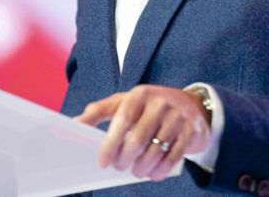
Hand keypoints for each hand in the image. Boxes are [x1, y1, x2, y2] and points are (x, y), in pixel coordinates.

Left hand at [74, 84, 211, 180]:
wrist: (193, 105)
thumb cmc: (149, 106)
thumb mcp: (126, 102)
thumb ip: (100, 110)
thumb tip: (75, 123)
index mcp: (140, 94)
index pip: (122, 120)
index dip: (110, 144)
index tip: (102, 162)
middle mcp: (161, 103)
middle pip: (138, 139)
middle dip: (125, 160)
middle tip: (119, 167)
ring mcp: (178, 117)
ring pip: (156, 151)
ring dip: (142, 168)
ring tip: (136, 171)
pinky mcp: (191, 132)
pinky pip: (173, 158)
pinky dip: (160, 171)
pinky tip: (152, 174)